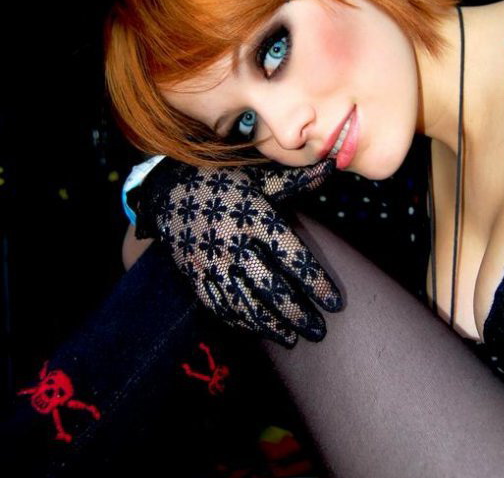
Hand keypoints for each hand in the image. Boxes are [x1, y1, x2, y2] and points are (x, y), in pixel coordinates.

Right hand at [133, 156, 342, 347]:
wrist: (169, 187)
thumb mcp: (260, 178)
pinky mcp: (194, 274)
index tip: (335, 303)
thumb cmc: (224, 181)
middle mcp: (235, 244)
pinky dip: (238, 321)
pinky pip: (218, 304)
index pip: (293, 257)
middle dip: (297, 313)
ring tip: (291, 339)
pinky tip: (255, 330)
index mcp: (256, 219)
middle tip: (318, 331)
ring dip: (270, 325)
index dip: (315, 283)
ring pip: (245, 303)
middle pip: (272, 288)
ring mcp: (212, 262)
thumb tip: (332, 165)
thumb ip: (297, 180)